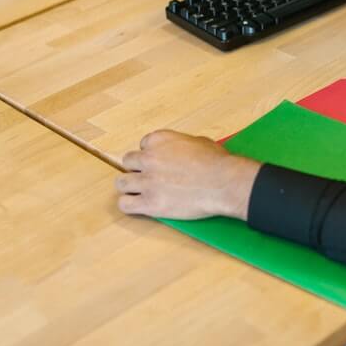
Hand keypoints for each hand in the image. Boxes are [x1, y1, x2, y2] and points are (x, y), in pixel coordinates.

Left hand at [116, 130, 262, 220]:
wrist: (223, 183)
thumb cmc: (217, 163)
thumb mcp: (199, 142)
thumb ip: (181, 145)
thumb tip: (180, 152)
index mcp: (160, 140)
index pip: (142, 145)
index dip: (151, 155)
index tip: (158, 163)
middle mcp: (148, 158)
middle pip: (128, 162)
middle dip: (138, 169)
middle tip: (149, 178)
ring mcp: (147, 181)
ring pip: (122, 183)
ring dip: (130, 187)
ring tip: (140, 193)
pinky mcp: (149, 203)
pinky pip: (124, 204)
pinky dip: (129, 205)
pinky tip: (138, 206)